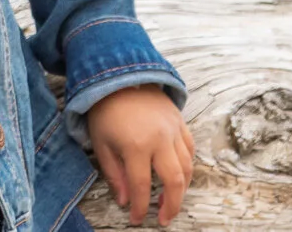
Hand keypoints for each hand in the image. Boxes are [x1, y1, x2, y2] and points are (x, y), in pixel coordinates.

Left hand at [86, 83, 193, 225]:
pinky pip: (190, 149)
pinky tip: (178, 175)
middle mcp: (159, 138)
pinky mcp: (180, 121)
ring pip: (187, 166)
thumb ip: (114, 174)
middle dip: (172, 205)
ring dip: (182, 188)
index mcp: (135, 145)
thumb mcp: (101, 143)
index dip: (141, 207)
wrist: (119, 74)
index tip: (137, 219)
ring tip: (170, 200)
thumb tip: (126, 201)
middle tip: (164, 219)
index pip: (142, 186)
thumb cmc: (105, 110)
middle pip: (174, 180)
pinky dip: (187, 166)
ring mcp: (173, 129)